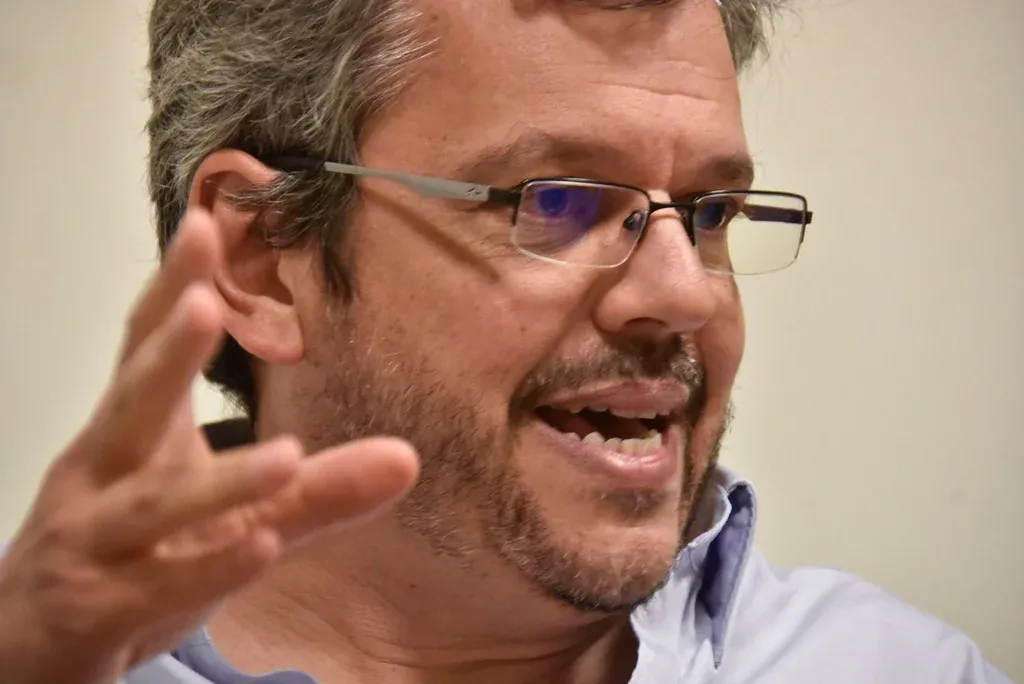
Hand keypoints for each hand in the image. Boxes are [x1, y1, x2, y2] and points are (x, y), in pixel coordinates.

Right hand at [0, 209, 419, 683]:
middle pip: (131, 408)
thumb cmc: (130, 553)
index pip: (140, 351)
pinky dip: (205, 567)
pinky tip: (259, 544)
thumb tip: (408, 457)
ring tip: (287, 455)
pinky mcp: (96, 612)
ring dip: (218, 482)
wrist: (32, 647)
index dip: (170, 292)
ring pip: (153, 507)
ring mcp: (90, 546)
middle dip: (167, 357)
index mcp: (126, 438)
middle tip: (207, 305)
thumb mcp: (225, 513)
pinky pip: (154, 587)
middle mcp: (100, 479)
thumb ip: (314, 486)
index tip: (204, 226)